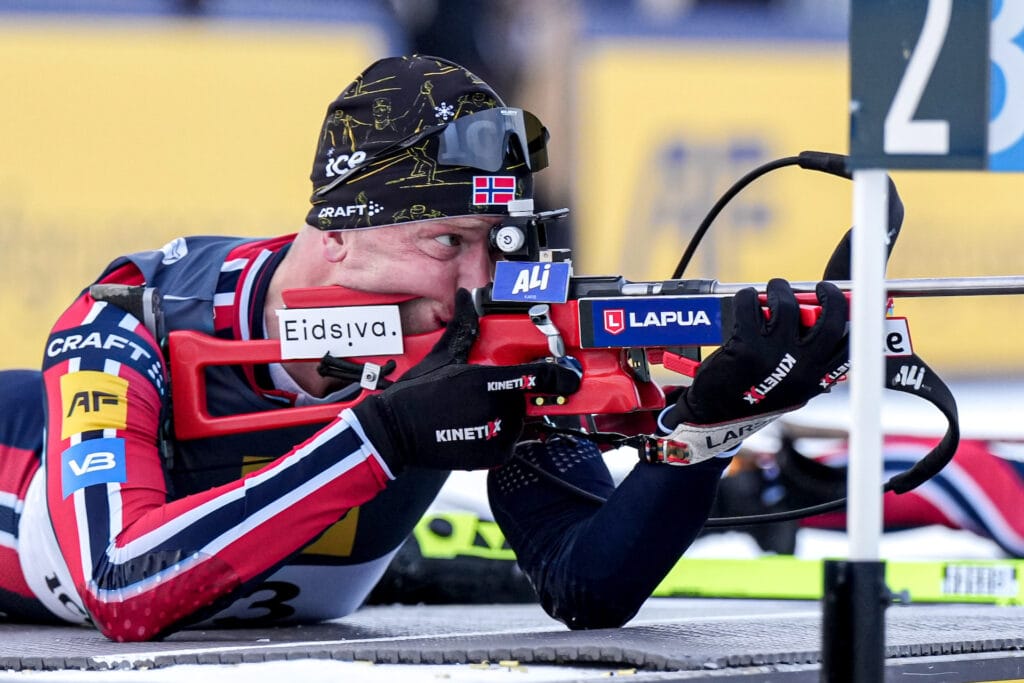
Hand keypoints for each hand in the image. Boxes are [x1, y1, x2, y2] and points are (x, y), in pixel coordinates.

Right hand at [349, 289, 580, 472]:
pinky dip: (497, 437)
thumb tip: (466, 298)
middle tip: (483, 395)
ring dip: (505, 417)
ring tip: (473, 414)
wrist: (395, 433)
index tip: (570, 377)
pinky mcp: (492, 456)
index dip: (559, 376)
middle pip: (524, 399)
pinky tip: (473, 430)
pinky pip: (509, 443)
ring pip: (518, 422)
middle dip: (511, 395)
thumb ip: (463, 328)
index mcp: (487, 380)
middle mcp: (496, 408)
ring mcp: (496, 435)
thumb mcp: (442, 356)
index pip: (538, 377)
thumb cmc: (416, 394)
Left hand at [654, 278, 847, 462]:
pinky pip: (750, 305)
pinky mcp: (746, 345)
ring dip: (781, 290)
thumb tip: (816, 319)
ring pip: (787, 305)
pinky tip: (746, 299)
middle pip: (831, 321)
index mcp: (815, 380)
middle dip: (829, 296)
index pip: (849, 346)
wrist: (714, 415)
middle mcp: (801, 368)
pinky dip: (748, 297)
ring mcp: (774, 355)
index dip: (852, 319)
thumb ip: (807, 361)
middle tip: (820, 288)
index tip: (845, 303)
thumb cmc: (753, 398)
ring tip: (776, 289)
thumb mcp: (791, 388)